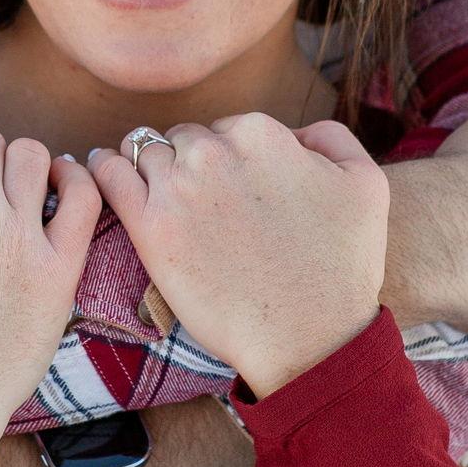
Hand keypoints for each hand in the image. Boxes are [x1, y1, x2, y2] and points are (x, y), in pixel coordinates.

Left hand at [90, 113, 388, 397]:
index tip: (234, 190)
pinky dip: (101, 166)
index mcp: (261, 134)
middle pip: (184, 138)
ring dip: (146, 164)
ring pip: (143, 151)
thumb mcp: (366, 184)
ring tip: (150, 186)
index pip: (227, 127)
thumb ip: (329, 137)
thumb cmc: (343, 267)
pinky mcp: (149, 228)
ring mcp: (178, 189)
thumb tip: (293, 132)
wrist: (310, 338)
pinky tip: (102, 168)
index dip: (230, 158)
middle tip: (200, 202)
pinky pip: (108, 175)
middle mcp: (214, 153)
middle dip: (190, 161)